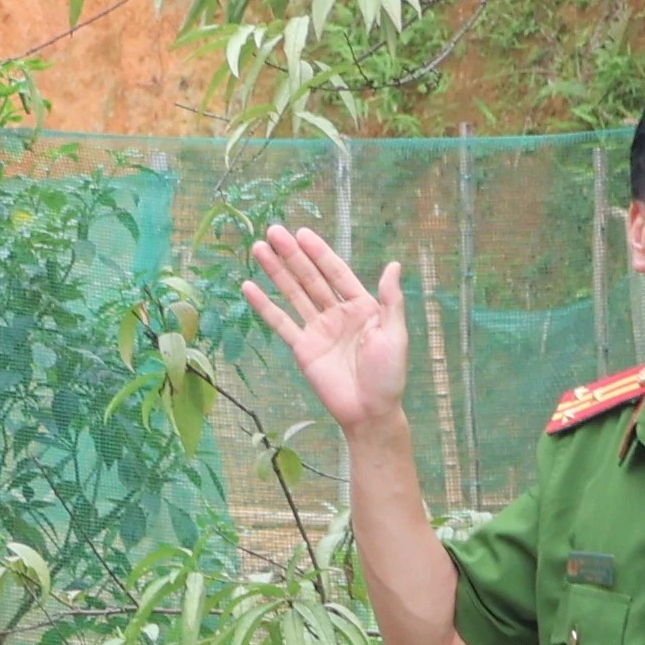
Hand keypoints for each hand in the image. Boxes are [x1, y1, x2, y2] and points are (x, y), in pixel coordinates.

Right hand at [240, 224, 410, 438]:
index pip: (336, 272)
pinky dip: (264, 306)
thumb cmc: (388, 375)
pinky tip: (249, 288)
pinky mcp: (302, 348)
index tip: (302, 233)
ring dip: (276, 272)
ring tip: (258, 249)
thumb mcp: (394, 334)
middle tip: (273, 231)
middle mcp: (337, 313)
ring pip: (293, 294)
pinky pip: (281, 323)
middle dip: (292, 255)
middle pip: (310, 278)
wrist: (370, 413)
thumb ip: (390, 300)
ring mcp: (317, 329)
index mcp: (361, 306)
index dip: (319, 252)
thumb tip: (394, 264)